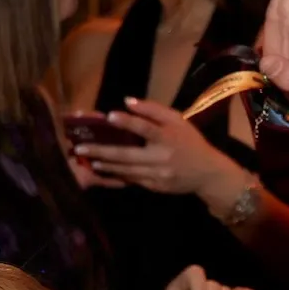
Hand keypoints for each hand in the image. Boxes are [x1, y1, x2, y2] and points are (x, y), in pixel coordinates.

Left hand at [73, 100, 243, 200]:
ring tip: (88, 158)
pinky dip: (118, 175)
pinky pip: (133, 180)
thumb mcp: (178, 120)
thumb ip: (155, 110)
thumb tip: (128, 101)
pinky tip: (104, 169)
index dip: (127, 122)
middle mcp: (162, 158)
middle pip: (127, 155)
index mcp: (168, 138)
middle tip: (80, 147)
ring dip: (105, 164)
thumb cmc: (190, 141)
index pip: (146, 128)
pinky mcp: (156, 188)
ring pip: (126, 170)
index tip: (109, 116)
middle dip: (102, 151)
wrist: (207, 173)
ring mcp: (158, 176)